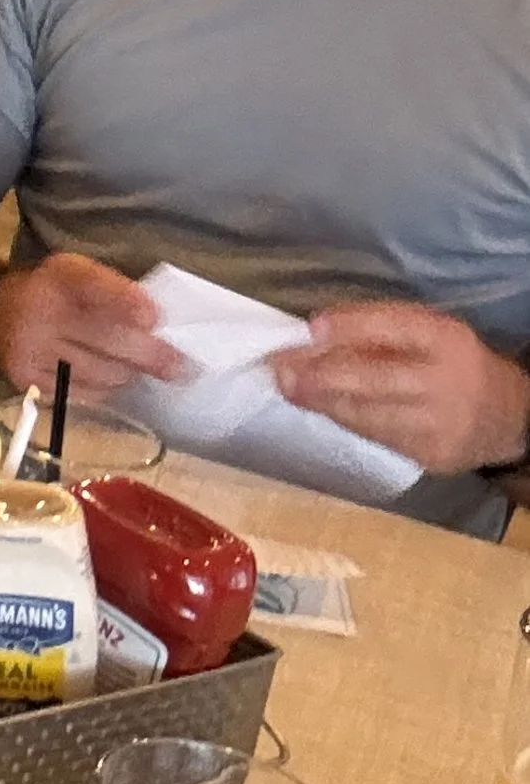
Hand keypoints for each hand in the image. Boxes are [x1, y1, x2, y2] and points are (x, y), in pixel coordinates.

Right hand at [0, 255, 186, 396]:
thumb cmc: (49, 291)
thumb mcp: (75, 273)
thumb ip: (113, 291)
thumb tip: (160, 325)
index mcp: (58, 276)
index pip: (92, 286)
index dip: (125, 301)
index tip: (156, 318)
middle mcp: (40, 312)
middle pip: (104, 338)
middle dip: (149, 355)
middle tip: (180, 367)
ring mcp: (32, 351)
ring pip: (100, 372)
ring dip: (129, 373)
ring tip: (139, 370)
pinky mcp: (28, 381)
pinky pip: (82, 393)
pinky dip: (105, 389)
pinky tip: (112, 380)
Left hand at [275, 305, 529, 475]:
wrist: (503, 417)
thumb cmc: (449, 362)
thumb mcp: (427, 331)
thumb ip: (378, 328)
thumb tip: (314, 332)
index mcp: (444, 339)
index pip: (396, 328)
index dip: (351, 327)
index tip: (309, 327)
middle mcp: (444, 381)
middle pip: (375, 378)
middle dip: (321, 374)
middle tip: (280, 368)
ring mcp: (438, 424)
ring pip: (368, 413)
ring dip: (322, 400)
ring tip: (288, 388)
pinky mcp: (429, 455)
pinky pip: (375, 435)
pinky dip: (343, 419)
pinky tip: (320, 408)